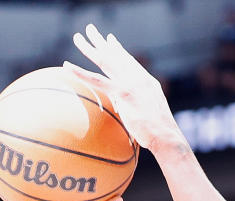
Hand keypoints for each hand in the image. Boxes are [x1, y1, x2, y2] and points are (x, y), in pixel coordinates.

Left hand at [67, 24, 185, 155]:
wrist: (167, 136)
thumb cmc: (158, 133)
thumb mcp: (148, 114)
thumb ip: (136, 107)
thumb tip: (123, 110)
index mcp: (146, 81)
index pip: (128, 61)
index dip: (117, 49)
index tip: (109, 38)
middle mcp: (139, 78)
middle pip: (115, 55)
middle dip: (101, 41)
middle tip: (90, 29)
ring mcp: (131, 83)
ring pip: (105, 61)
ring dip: (90, 48)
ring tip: (77, 37)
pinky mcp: (124, 93)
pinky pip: (97, 80)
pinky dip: (80, 73)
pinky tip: (68, 66)